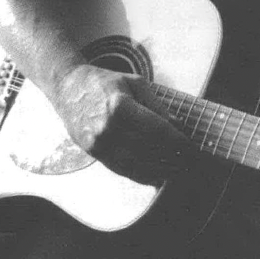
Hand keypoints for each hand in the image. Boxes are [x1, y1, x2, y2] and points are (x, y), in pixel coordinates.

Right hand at [50, 64, 192, 184]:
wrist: (68, 88)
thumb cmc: (105, 82)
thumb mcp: (135, 84)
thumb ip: (157, 105)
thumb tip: (178, 125)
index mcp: (120, 107)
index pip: (157, 130)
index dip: (177, 141)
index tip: (191, 146)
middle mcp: (108, 128)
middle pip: (148, 149)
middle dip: (172, 157)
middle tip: (189, 161)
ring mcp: (99, 144)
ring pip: (136, 164)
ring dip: (160, 170)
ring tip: (178, 171)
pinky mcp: (94, 153)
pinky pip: (121, 169)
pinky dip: (141, 176)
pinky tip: (157, 177)